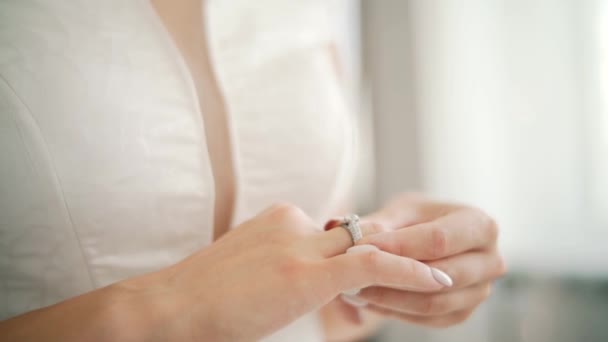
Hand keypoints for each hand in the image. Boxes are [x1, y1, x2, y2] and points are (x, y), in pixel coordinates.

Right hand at [136, 203, 447, 340]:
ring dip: (409, 260)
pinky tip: (436, 280)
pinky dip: (409, 272)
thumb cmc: (200, 300)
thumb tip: (291, 281)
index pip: (332, 232)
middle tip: (429, 265)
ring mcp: (300, 245)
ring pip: (369, 246)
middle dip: (391, 250)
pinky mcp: (308, 272)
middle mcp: (293, 222)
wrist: (170, 308)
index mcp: (279, 219)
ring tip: (444, 275)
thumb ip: (276, 263)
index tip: (379, 263)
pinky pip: (372, 265)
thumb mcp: (245, 270)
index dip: (356, 251)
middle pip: (355, 233)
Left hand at [343, 194, 505, 327]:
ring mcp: (481, 291)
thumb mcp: (400, 211)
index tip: (357, 249)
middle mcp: (490, 260)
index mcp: (479, 224)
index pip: (438, 240)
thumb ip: (380, 224)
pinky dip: (395, 311)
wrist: (429, 238)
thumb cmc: (416, 219)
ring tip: (352, 287)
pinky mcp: (464, 312)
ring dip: (389, 298)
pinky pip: (429, 319)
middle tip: (351, 273)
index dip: (397, 247)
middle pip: (442, 276)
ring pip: (433, 303)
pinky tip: (367, 300)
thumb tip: (357, 239)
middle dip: (392, 275)